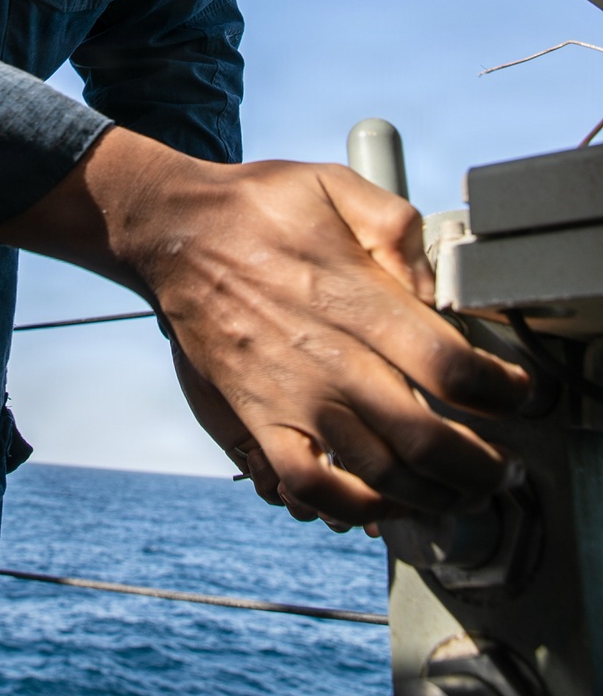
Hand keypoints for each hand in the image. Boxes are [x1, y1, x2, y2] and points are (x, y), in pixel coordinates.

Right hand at [0, 130, 529, 524]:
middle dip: (479, 466)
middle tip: (500, 466)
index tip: (518, 396)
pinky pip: (309, 489)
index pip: (452, 368)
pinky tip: (381, 505)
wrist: (175, 232)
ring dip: (432, 496)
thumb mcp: (335, 184)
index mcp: (353, 298)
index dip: (501, 393)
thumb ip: (397, 227)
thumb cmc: (258, 207)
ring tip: (458, 492)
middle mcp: (326, 358)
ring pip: (378, 474)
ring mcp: (290, 397)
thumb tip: (433, 288)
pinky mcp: (257, 420)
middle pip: (426, 440)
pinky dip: (352, 511)